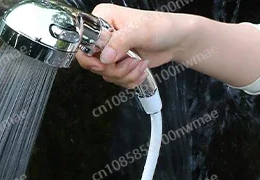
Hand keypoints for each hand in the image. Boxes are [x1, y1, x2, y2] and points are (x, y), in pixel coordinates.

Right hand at [75, 4, 190, 88]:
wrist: (176, 41)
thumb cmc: (161, 27)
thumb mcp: (139, 30)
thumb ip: (119, 42)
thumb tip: (105, 56)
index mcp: (103, 19)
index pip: (83, 41)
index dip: (93, 56)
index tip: (107, 61)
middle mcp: (104, 35)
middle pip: (93, 62)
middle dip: (114, 68)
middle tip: (130, 61)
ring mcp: (111, 51)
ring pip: (106, 74)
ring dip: (125, 74)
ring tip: (139, 64)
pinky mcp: (119, 64)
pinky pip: (115, 80)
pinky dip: (129, 79)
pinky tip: (140, 69)